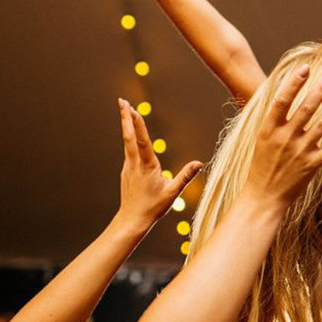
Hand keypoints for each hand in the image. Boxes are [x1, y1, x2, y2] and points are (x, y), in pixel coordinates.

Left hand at [115, 99, 202, 230]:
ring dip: (127, 125)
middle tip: (121, 101)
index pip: (142, 141)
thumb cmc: (153, 207)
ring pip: (127, 142)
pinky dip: (129, 138)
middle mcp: (134, 164)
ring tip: (126, 111)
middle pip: (129, 137)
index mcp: (147, 166)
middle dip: (125, 117)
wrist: (132, 220)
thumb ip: (186, 176)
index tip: (132, 109)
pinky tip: (130, 134)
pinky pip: (128, 151)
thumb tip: (199, 163)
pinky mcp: (126, 172)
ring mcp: (128, 167)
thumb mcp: (173, 193)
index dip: (138, 124)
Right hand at [242, 66, 321, 204]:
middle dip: (321, 89)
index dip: (294, 83)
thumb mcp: (262, 139)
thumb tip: (284, 96)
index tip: (305, 67)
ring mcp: (299, 151)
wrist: (262, 196)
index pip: (282, 100)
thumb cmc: (262, 165)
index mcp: (269, 129)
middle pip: (306, 108)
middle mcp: (285, 138)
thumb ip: (274, 119)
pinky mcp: (312, 165)